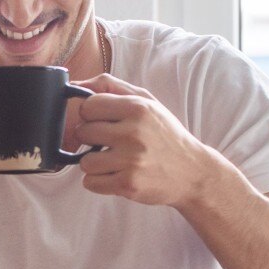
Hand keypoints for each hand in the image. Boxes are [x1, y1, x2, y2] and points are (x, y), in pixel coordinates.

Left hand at [67, 74, 221, 209]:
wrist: (193, 172)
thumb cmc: (165, 135)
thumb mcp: (147, 102)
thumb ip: (111, 87)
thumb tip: (75, 84)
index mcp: (137, 108)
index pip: (88, 105)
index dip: (91, 115)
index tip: (102, 121)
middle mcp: (133, 132)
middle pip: (83, 132)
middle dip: (93, 139)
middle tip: (111, 143)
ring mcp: (130, 160)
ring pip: (84, 161)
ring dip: (95, 163)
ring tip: (115, 161)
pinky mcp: (128, 184)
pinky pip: (90, 182)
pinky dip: (99, 182)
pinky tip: (117, 175)